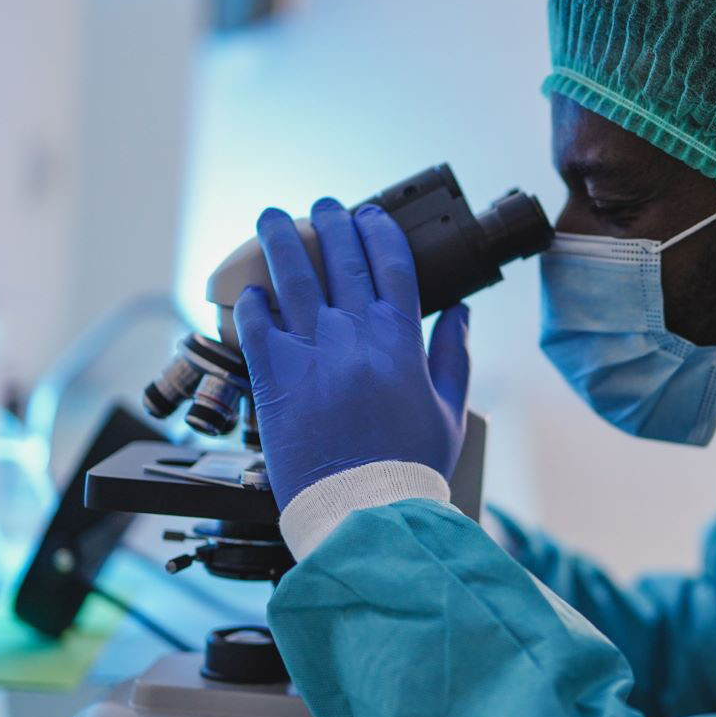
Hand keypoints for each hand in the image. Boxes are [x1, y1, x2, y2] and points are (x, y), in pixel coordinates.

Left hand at [234, 198, 470, 510]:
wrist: (363, 510)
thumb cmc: (408, 468)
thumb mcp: (449, 410)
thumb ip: (453, 356)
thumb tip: (462, 312)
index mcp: (401, 341)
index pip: (391, 263)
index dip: (378, 230)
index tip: (369, 213)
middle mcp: (354, 336)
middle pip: (339, 258)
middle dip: (330, 221)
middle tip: (322, 205)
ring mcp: (310, 353)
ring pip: (291, 277)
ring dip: (281, 240)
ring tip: (272, 217)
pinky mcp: (273, 378)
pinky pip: (255, 323)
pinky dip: (253, 301)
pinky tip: (254, 291)